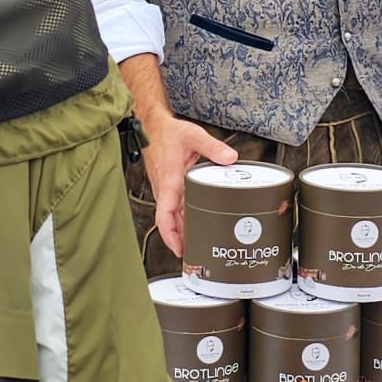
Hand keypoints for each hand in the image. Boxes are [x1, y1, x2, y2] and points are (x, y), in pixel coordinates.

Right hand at [142, 115, 237, 257]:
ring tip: (196, 244)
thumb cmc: (167, 133)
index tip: (178, 248)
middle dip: (179, 240)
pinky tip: (193, 222)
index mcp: (169, 181)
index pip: (164, 215)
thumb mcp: (193, 136)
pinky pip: (174, 207)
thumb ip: (213, 147)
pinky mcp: (168, 186)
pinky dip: (182, 218)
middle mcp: (165, 189)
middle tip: (194, 255)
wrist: (152, 127)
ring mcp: (165, 189)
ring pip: (172, 216)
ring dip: (181, 231)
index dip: (170, 235)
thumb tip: (230, 158)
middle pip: (169, 222)